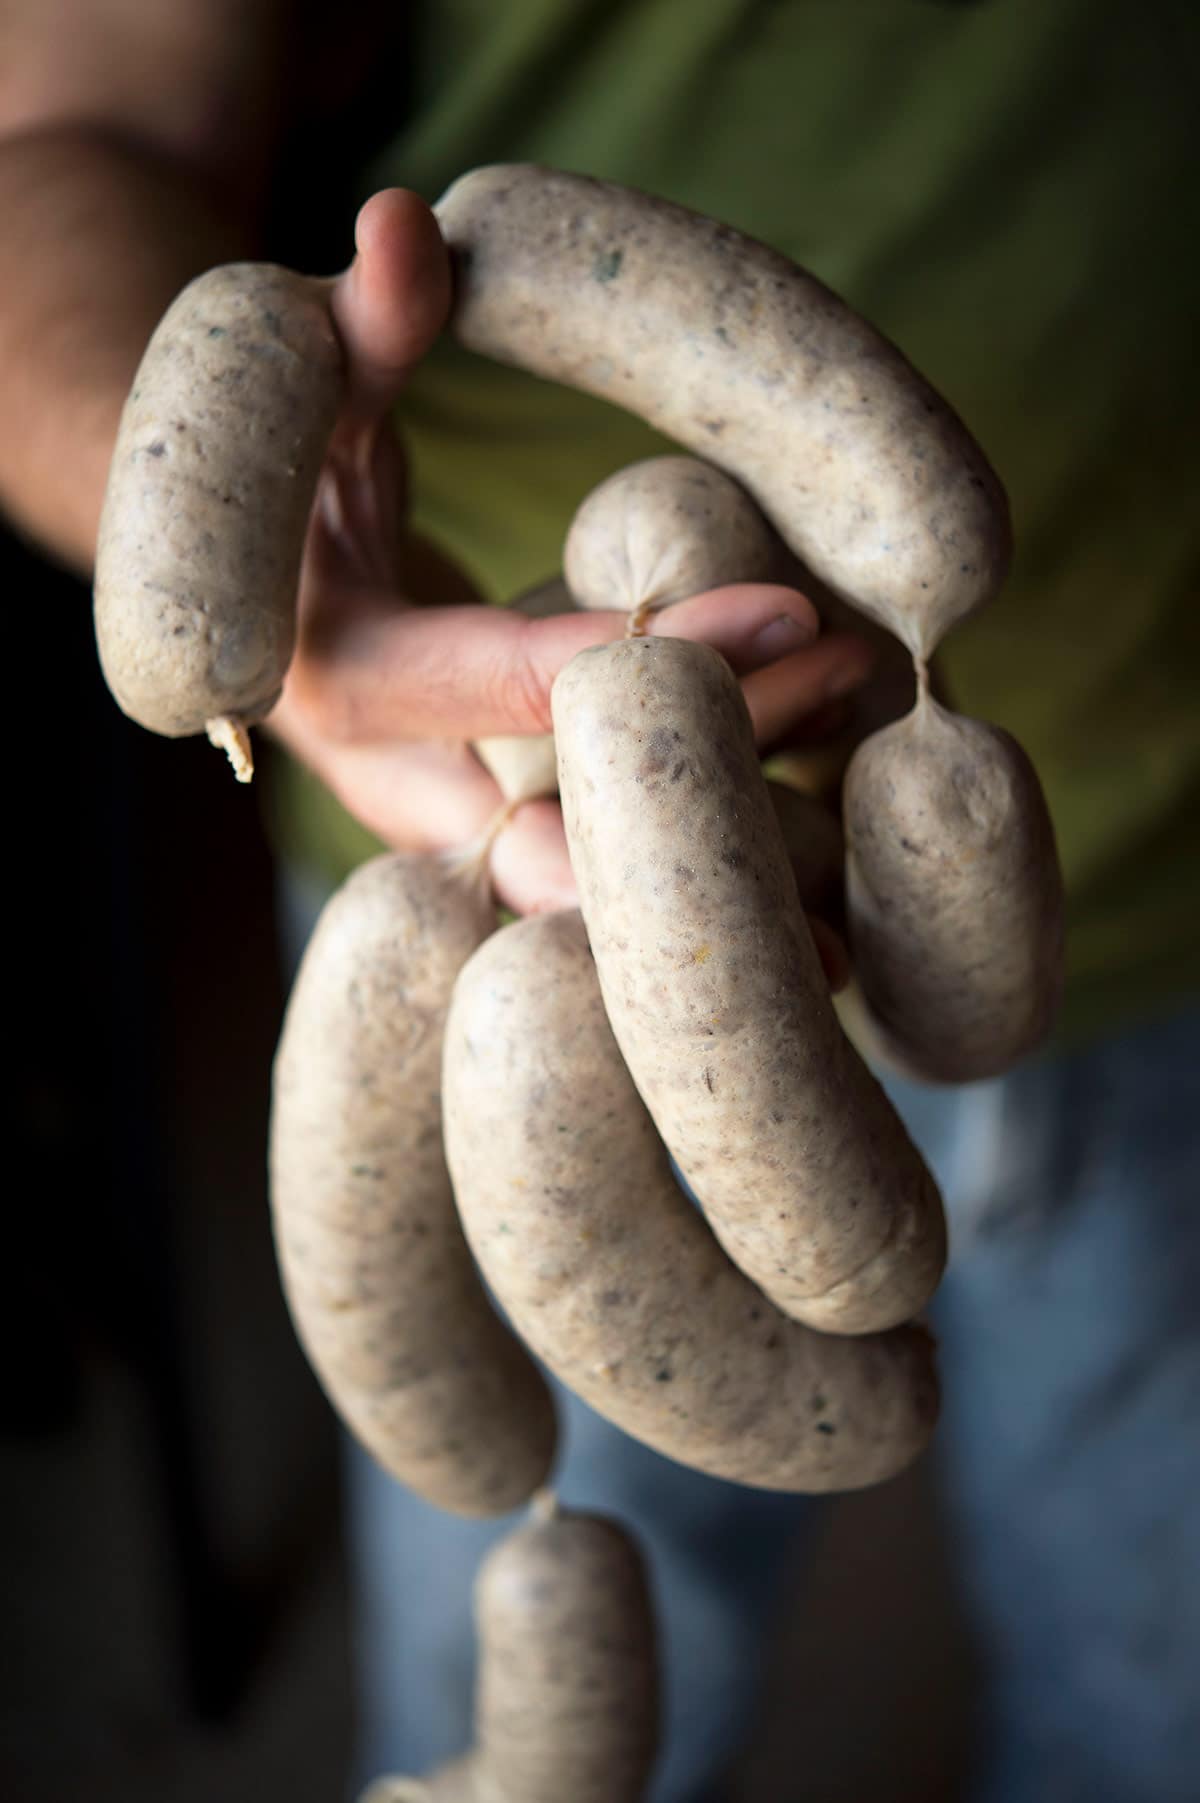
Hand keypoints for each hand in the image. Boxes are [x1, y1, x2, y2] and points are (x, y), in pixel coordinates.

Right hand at [268, 190, 876, 921]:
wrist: (233, 590)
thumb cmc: (270, 472)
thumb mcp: (299, 389)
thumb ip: (360, 323)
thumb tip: (401, 222)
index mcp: (343, 680)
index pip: (523, 684)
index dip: (659, 648)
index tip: (793, 607)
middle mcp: (396, 785)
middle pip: (573, 824)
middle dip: (713, 772)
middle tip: (845, 684)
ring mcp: (451, 822)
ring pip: (595, 869)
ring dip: (720, 819)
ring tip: (853, 756)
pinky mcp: (492, 824)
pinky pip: (602, 852)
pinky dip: (690, 822)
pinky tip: (800, 784)